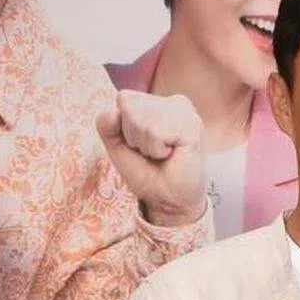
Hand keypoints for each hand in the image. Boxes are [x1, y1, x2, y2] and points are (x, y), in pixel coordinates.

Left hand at [96, 91, 207, 226]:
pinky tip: (172, 155)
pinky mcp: (193, 126)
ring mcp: (186, 112)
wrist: (169, 201)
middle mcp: (175, 102)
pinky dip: (156, 149)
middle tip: (153, 153)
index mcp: (160, 102)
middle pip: (131, 106)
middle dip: (134, 136)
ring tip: (162, 155)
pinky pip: (156, 131)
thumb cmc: (148, 173)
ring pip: (141, 118)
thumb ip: (107, 126)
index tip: (142, 145)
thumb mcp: (118, 147)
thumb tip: (112, 111)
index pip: (124, 99)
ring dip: (146, 145)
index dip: (124, 128)